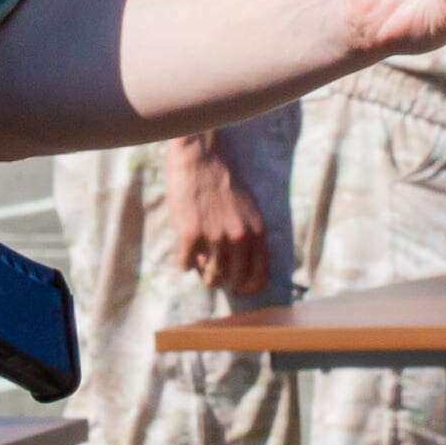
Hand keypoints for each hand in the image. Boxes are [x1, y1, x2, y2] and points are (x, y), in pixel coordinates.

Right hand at [161, 132, 272, 301]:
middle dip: (224, 281)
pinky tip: (185, 251)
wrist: (199, 156)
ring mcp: (215, 237)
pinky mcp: (191, 234)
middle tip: (213, 275)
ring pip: (211, 276)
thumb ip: (245, 235)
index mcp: (256, 230)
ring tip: (199, 262)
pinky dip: (185, 261)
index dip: (250, 286)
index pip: (261, 273)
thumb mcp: (246, 207)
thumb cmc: (222, 179)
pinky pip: (186, 264)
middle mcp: (239, 237)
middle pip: (235, 279)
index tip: (239, 288)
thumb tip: (230, 263)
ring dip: (203, 273)